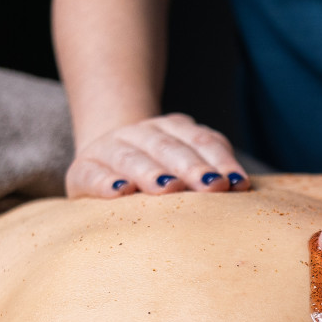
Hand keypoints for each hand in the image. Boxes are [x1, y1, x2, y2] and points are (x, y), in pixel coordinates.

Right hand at [65, 113, 251, 198]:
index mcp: (174, 129)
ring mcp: (110, 148)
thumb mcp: (191, 164)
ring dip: (152, 173)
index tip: (236, 184)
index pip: (201, 142)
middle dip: (192, 167)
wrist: (107, 162)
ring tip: (170, 189)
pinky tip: (120, 193)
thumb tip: (239, 187)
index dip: (220, 161)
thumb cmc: (164, 172)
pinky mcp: (82, 170)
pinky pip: (92, 175)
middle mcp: (141, 133)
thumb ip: (213, 170)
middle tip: (211, 185)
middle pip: (169, 148)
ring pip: (132, 158)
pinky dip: (105, 183)